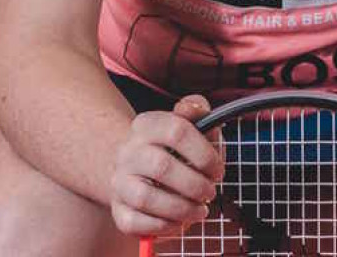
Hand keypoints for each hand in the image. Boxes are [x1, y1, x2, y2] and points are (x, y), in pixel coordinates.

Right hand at [109, 94, 224, 239]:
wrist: (137, 167)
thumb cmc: (174, 146)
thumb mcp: (190, 123)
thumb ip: (197, 110)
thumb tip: (193, 109)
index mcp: (146, 124)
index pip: (176, 130)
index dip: (204, 153)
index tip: (218, 170)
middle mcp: (128, 151)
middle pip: (162, 166)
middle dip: (194, 184)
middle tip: (210, 192)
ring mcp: (119, 180)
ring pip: (146, 198)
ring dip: (181, 208)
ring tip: (200, 210)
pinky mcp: (117, 209)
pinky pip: (136, 223)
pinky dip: (163, 226)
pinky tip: (180, 221)